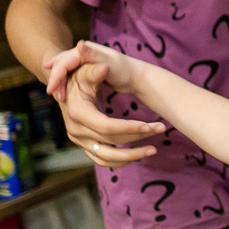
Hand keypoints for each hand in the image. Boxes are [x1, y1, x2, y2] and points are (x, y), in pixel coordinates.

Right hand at [44, 41, 164, 167]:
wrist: (66, 88)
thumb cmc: (80, 76)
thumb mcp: (85, 70)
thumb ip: (93, 70)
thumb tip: (103, 68)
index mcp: (77, 113)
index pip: (106, 126)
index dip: (129, 127)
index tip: (150, 126)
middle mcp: (75, 130)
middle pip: (111, 140)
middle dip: (138, 136)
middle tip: (161, 129)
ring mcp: (79, 140)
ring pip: (107, 157)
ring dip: (132, 155)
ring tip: (154, 149)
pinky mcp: (85, 145)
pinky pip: (102, 160)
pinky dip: (120, 160)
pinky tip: (138, 155)